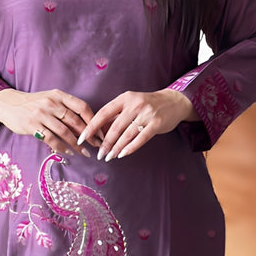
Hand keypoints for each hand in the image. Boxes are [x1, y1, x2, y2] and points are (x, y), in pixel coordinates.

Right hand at [0, 88, 98, 156]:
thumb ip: (66, 108)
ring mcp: (41, 114)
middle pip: (75, 121)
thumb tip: (86, 125)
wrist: (9, 104)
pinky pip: (51, 139)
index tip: (100, 132)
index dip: (93, 120)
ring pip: (65, 132)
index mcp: (59, 95)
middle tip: (96, 146)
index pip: (82, 107)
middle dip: (88, 136)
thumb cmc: (34, 104)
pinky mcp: (32, 125)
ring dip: (76, 145)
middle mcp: (51, 103)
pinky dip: (61, 148)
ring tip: (84, 153)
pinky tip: (68, 152)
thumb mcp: (50, 99)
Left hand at [78, 89, 196, 161]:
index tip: (82, 138)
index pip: (103, 113)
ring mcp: (147, 113)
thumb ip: (116, 116)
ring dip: (116, 148)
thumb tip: (97, 133)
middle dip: (105, 143)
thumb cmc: (147, 105)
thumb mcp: (130, 104)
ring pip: (127, 134)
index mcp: (125, 98)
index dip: (91, 127)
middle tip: (99, 154)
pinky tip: (122, 154)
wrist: (173, 101)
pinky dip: (130, 148)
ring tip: (109, 157)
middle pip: (115, 127)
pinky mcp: (156, 123)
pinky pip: (140, 139)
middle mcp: (135, 104)